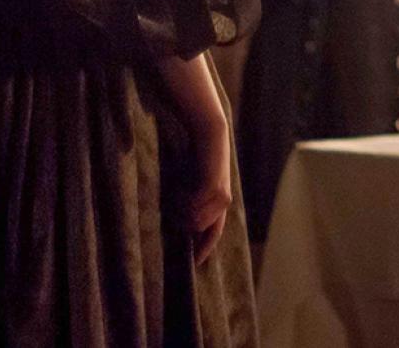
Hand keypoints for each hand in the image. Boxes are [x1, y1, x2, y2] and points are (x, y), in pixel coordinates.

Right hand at [186, 106, 232, 265]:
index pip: (213, 234)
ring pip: (193, 221)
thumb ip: (192, 200)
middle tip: (174, 204)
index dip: (204, 249)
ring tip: (179, 191)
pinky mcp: (214, 189)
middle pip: (197, 230)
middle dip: (182, 222)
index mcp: (220, 203)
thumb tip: (180, 222)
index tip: (195, 265)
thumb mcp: (195, 182)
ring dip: (180, 210)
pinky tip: (181, 186)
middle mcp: (223, 203)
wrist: (210, 133)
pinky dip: (182, 201)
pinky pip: (192, 208)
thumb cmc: (198, 156)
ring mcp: (221, 197)